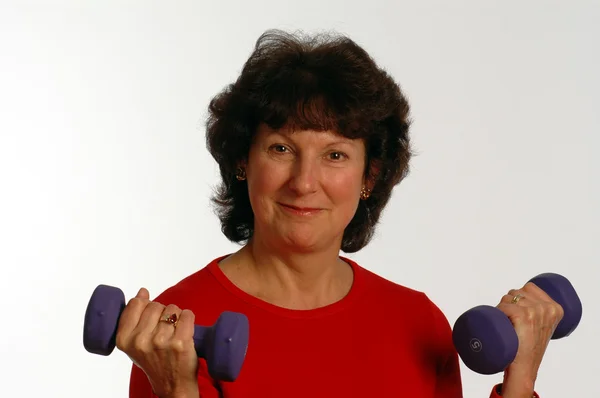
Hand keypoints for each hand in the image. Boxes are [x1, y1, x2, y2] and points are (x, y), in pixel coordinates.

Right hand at [116, 288, 198, 397]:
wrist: (172, 385)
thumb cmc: (154, 361)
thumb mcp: (134, 343)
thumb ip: (133, 317)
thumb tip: (142, 292)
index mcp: (124, 339)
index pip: (135, 304)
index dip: (146, 305)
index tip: (150, 316)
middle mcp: (140, 340)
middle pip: (156, 305)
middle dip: (162, 312)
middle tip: (164, 329)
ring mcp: (161, 341)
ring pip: (172, 309)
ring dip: (176, 316)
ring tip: (174, 332)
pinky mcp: (180, 342)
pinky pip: (187, 314)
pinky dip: (188, 318)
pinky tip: (185, 330)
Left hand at [496, 282, 563, 396]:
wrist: (524, 367)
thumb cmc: (528, 346)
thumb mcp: (541, 325)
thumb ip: (538, 309)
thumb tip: (519, 294)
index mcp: (556, 308)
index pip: (529, 287)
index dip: (518, 298)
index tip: (519, 315)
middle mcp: (548, 308)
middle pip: (517, 292)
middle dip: (508, 303)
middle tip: (512, 323)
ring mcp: (536, 311)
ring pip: (508, 298)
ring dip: (502, 308)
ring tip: (509, 326)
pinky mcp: (523, 316)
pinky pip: (503, 306)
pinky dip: (498, 313)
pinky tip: (503, 325)